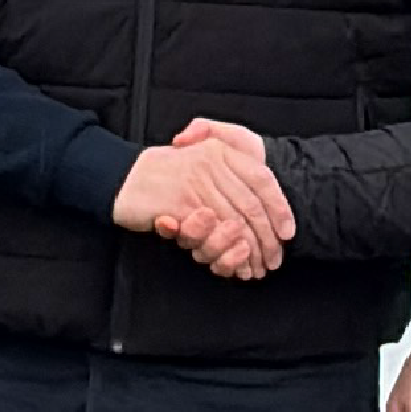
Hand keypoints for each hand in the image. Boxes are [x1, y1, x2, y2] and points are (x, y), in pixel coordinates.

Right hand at [114, 121, 292, 280]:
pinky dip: (226, 255)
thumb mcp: (197, 147)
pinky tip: (235, 266)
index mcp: (219, 151)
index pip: (261, 180)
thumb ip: (223, 144)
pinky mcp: (180, 208)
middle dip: (266, 239)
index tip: (287, 231)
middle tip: (273, 259)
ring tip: (256, 267)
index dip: (279, 207)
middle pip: (251, 207)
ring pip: (234, 225)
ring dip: (248, 251)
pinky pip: (210, 236)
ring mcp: (195, 186)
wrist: (123, 178)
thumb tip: (256, 160)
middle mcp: (210, 165)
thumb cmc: (164, 169)